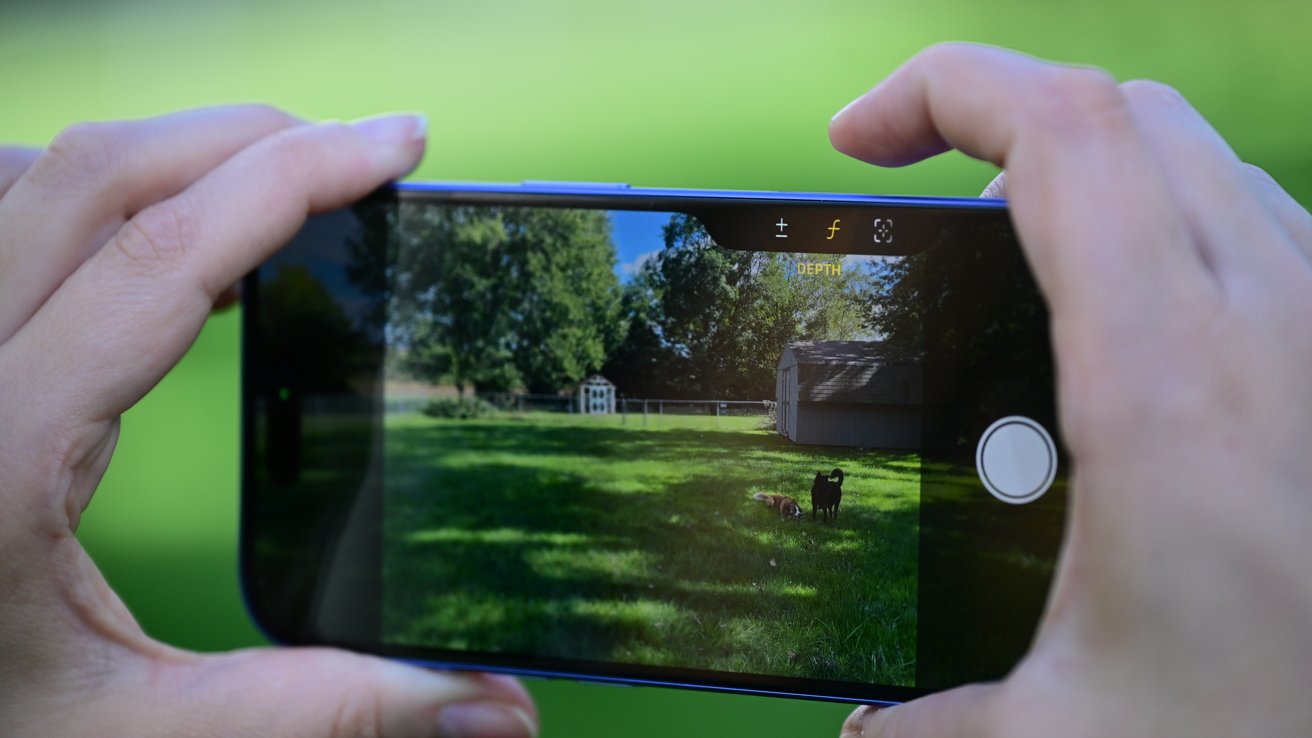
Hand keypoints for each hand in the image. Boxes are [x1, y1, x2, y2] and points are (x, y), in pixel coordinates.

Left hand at [0, 107, 536, 737]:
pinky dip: (102, 190)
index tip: (391, 146)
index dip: (291, 180)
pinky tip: (172, 227)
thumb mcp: (148, 730)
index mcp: (4, 453)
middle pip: (97, 177)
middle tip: (367, 151)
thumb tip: (493, 707)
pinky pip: (11, 213)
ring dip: (172, 154)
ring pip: (39, 176)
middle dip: (248, 141)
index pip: (161, 256)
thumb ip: (326, 707)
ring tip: (285, 177)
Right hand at [831, 44, 1311, 737]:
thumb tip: (865, 734)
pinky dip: (1162, 216)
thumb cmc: (1273, 732)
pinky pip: (1254, 219)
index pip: (1057, 133)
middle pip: (1121, 114)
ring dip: (1081, 167)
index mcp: (1172, 387)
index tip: (852, 140)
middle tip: (909, 189)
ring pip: (1196, 157)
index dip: (937, 90)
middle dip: (989, 117)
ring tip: (1000, 247)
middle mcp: (1275, 326)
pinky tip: (1120, 315)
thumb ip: (932, 728)